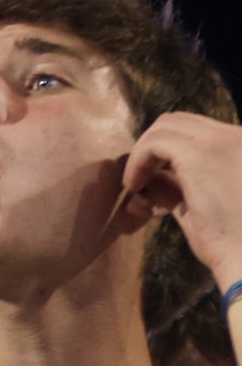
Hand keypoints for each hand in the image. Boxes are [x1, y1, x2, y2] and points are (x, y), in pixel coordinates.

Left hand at [122, 111, 241, 287]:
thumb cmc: (233, 243)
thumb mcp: (203, 206)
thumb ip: (180, 188)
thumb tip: (152, 181)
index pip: (200, 131)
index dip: (170, 151)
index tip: (155, 181)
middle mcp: (238, 137)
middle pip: (182, 121)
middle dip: (154, 146)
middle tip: (141, 179)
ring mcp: (223, 142)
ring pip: (168, 125)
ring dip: (145, 152)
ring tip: (136, 185)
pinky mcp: (202, 155)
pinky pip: (156, 142)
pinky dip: (138, 160)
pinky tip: (135, 185)